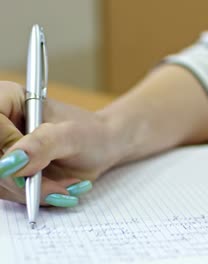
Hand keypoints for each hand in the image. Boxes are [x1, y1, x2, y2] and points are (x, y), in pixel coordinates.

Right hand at [0, 81, 114, 206]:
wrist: (104, 147)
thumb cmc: (92, 133)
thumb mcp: (71, 136)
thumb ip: (42, 145)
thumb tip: (10, 163)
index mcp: (8, 101)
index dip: (3, 147)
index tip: (24, 165)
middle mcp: (1, 126)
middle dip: (24, 180)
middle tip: (58, 187)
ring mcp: (4, 151)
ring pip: (0, 181)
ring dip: (34, 191)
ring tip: (66, 185)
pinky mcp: (10, 172)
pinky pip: (10, 192)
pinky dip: (37, 196)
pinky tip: (62, 189)